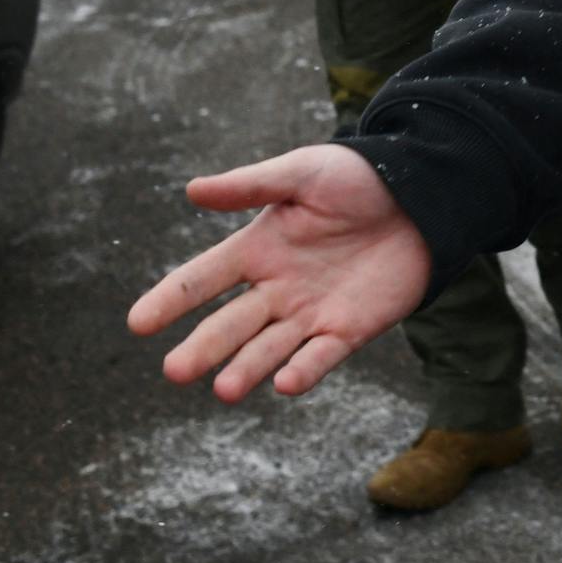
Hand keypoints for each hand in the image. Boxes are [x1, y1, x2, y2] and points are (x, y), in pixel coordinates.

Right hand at [127, 144, 432, 401]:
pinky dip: (304, 371)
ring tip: (224, 390)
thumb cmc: (359, 179)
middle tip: (174, 372)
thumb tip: (191, 189)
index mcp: (257, 249)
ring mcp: (310, 312)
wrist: (423, 196)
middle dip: (203, 348)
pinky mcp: (348, 328)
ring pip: (268, 348)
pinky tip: (286, 382)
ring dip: (247, 369)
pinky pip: (321, 355)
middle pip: (229, 324)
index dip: (172, 299)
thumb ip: (251, 185)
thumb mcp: (303, 173)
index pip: (203, 279)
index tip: (138, 323)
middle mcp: (275, 288)